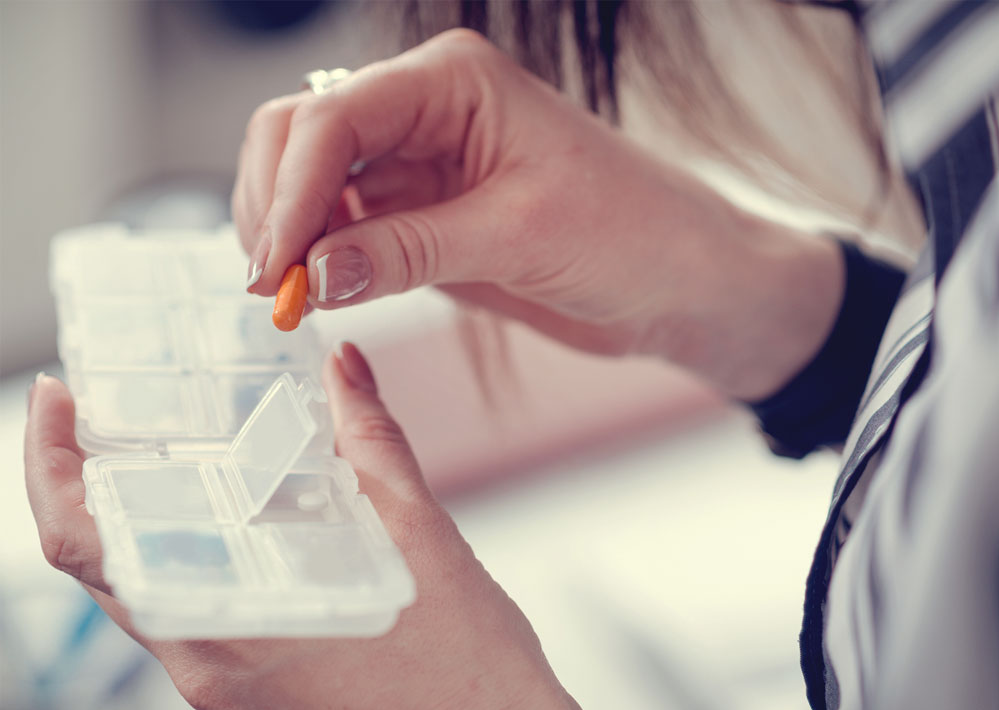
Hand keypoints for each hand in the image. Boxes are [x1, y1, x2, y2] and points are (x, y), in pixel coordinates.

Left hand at [24, 346, 647, 709]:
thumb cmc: (467, 681)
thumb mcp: (421, 538)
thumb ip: (371, 442)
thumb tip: (345, 371)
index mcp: (226, 627)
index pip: (86, 545)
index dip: (50, 468)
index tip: (59, 402)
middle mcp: (209, 662)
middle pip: (108, 563)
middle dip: (96, 479)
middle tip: (117, 410)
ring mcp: (229, 682)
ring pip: (154, 587)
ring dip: (147, 517)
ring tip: (181, 450)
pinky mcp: (258, 691)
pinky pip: (200, 612)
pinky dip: (199, 554)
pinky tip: (247, 516)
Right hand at [234, 29, 842, 400]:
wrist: (688, 285)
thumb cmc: (639, 233)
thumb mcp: (520, 236)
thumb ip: (408, 249)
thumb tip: (310, 271)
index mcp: (455, 82)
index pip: (333, 118)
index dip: (289, 190)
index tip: (273, 263)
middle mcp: (428, 112)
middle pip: (302, 138)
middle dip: (275, 206)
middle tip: (271, 287)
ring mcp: (423, 168)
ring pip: (315, 187)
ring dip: (292, 239)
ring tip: (289, 300)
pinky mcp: (427, 219)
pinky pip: (349, 232)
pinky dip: (323, 264)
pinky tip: (320, 296)